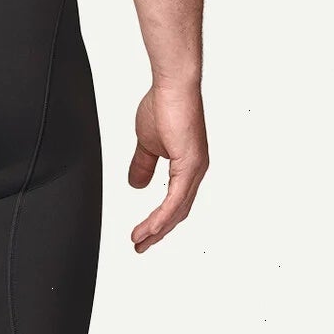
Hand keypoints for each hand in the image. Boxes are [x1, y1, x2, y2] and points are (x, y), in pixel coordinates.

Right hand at [127, 81, 207, 252]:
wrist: (173, 86)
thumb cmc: (164, 105)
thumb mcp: (147, 143)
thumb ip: (143, 165)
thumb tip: (137, 185)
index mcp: (188, 166)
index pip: (175, 203)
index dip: (159, 221)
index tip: (142, 234)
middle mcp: (196, 171)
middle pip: (178, 212)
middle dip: (158, 232)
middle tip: (141, 247)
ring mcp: (195, 169)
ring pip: (177, 210)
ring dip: (157, 229)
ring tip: (139, 242)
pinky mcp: (190, 164)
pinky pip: (175, 199)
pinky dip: (161, 217)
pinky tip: (150, 229)